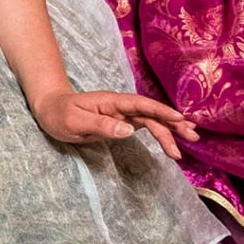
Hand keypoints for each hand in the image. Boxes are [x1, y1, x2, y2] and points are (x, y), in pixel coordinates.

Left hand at [30, 85, 197, 159]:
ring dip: (170, 130)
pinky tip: (172, 140)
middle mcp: (120, 105)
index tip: (179, 119)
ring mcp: (122, 113)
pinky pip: (145, 126)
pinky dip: (160, 132)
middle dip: (173, 123)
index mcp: (111, 101)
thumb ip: (101, 124)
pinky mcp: (121, 121)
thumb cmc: (59, 114)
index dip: (160, 111)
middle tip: (193, 136)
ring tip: (189, 142)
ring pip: (151, 120)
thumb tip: (129, 130)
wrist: (50, 110)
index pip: (140, 105)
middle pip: (151, 113)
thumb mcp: (75, 121)